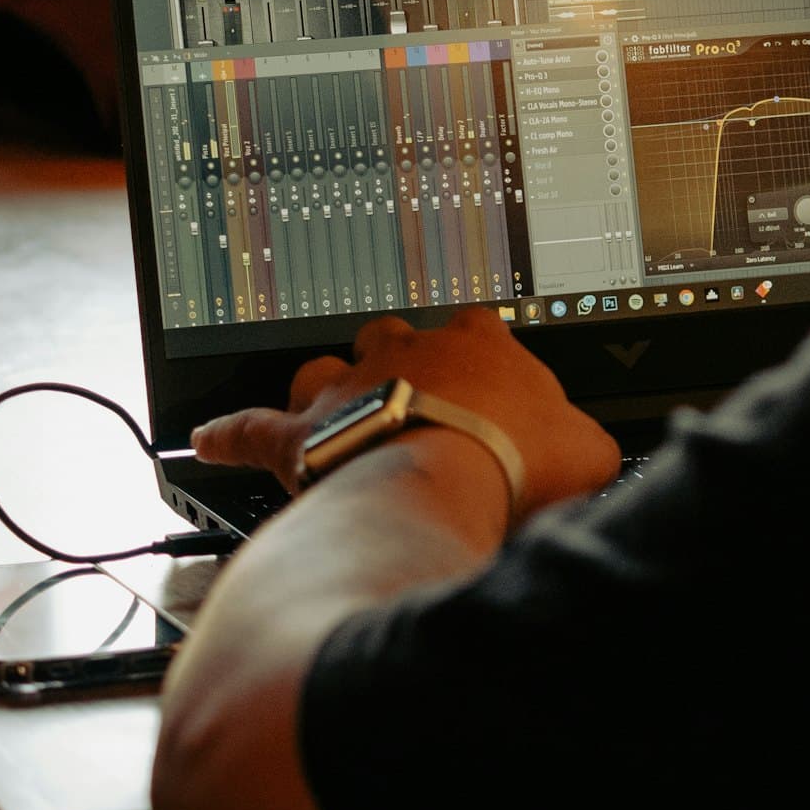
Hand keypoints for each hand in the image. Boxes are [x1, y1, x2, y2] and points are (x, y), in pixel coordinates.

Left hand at [191, 308, 620, 516]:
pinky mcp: (298, 435)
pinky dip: (227, 434)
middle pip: (394, 338)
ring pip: (324, 369)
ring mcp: (346, 387)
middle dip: (400, 364)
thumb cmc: (514, 461)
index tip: (490, 384)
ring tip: (331, 411)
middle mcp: (404, 349)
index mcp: (477, 344)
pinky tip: (207, 439)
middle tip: (417, 400)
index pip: (479, 330)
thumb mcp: (588, 451)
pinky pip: (250, 427)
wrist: (445, 479)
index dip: (483, 358)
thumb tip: (602, 455)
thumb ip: (588, 443)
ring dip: (327, 390)